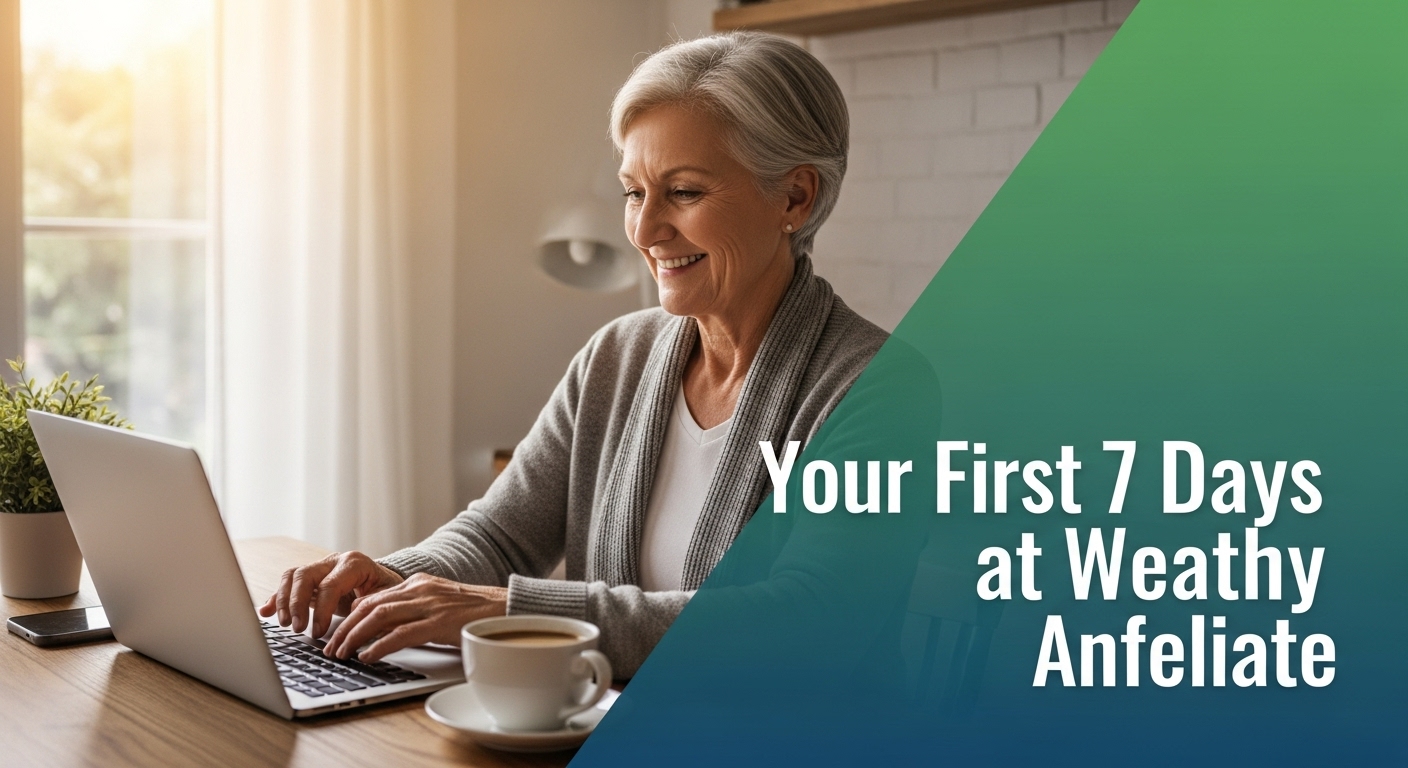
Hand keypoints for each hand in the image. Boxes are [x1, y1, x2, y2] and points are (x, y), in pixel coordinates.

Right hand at [258, 551, 404, 638]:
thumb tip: (357, 616)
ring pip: (292, 576)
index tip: (318, 632)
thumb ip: (373, 606)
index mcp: (354, 564)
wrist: (384, 580)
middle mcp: (334, 561)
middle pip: (305, 575)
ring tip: (284, 624)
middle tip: (297, 627)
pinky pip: (288, 584)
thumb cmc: (386, 590)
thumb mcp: (387, 598)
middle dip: (297, 603)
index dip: (322, 611)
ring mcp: (320, 568)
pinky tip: (266, 611)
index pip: (330, 585)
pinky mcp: (311, 579)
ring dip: (284, 600)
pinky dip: (276, 598)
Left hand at [323, 574, 507, 661]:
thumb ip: (413, 609)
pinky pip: (401, 634)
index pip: (374, 597)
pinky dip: (379, 646)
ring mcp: (429, 605)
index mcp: (418, 583)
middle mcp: (420, 590)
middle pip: (370, 606)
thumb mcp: (439, 603)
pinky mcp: (439, 623)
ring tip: (341, 653)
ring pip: (378, 617)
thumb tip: (384, 627)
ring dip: (354, 636)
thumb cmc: (475, 613)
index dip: (350, 616)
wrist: (508, 609)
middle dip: (345, 627)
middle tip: (331, 647)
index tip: (337, 632)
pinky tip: (368, 657)